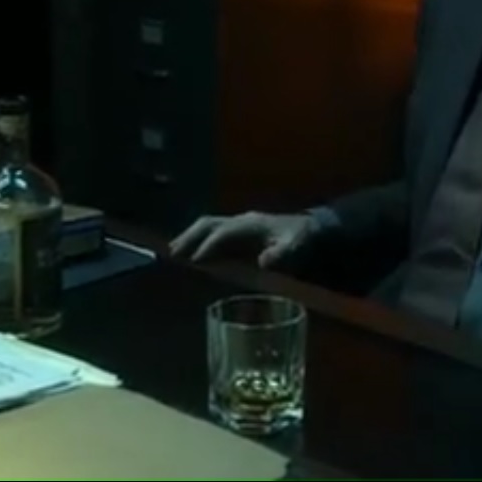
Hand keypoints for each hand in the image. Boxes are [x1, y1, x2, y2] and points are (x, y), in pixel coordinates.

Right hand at [167, 211, 314, 267]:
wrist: (309, 230)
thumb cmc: (300, 238)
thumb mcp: (296, 245)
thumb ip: (281, 253)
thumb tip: (264, 261)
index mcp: (251, 224)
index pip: (224, 233)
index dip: (209, 245)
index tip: (195, 260)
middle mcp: (241, 221)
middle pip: (208, 224)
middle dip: (190, 236)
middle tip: (173, 253)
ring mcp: (238, 225)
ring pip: (207, 226)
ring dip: (190, 237)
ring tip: (174, 252)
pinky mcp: (238, 232)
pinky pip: (213, 233)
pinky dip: (199, 241)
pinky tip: (191, 255)